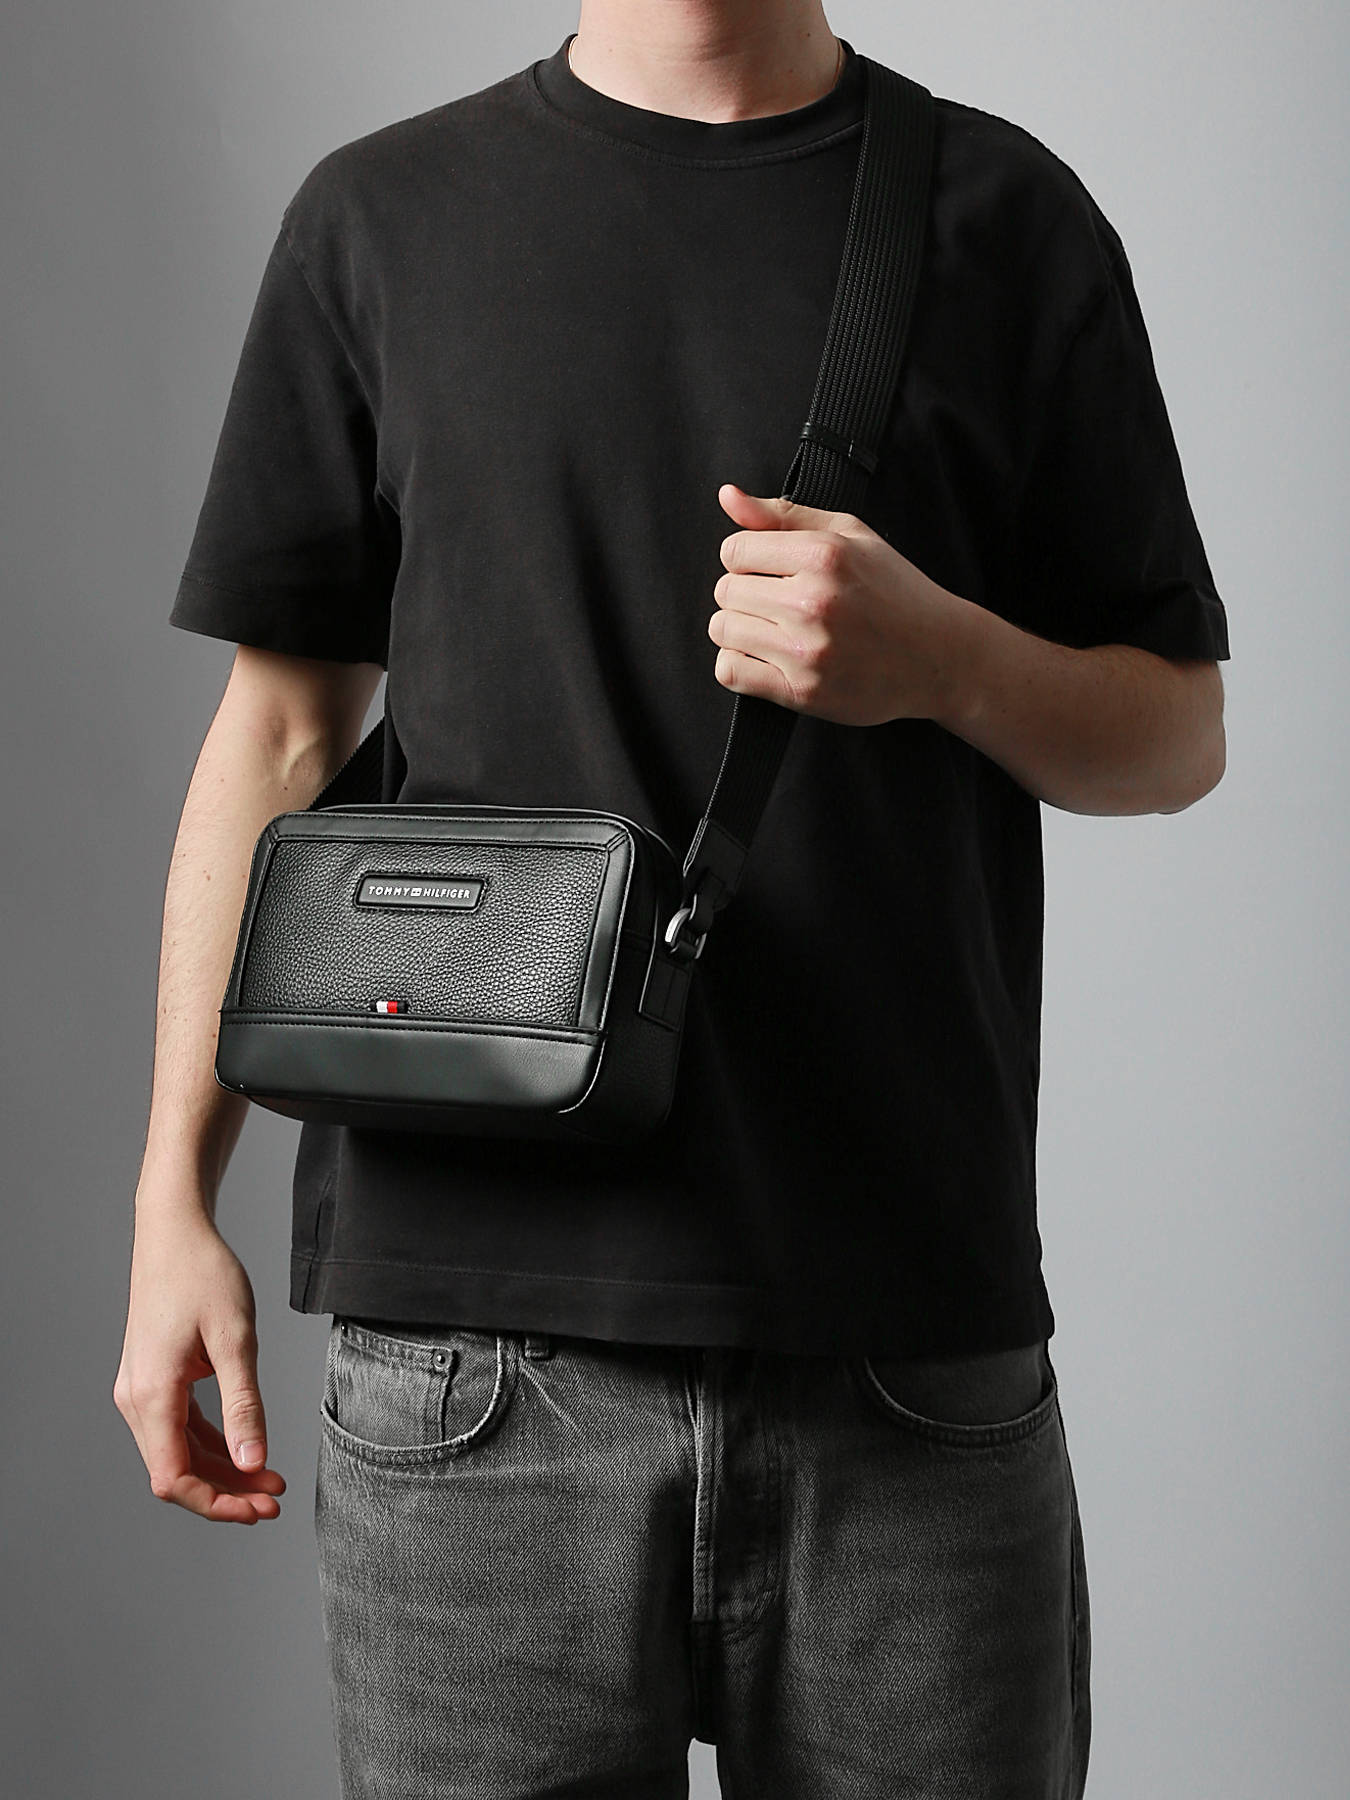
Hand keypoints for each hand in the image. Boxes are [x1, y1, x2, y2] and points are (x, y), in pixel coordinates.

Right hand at [113, 1209, 285, 1523]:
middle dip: (226, 1493)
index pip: (174, 1478)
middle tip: (275, 1499)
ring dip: (222, 1470)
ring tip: (270, 1478)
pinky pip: (180, 1428)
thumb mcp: (235, 1339)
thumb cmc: (203, 1274)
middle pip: (175, 1472)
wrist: (174, 1232)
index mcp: (152, 1395)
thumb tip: (255, 1461)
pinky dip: (212, 1445)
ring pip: (178, 1453)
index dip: (217, 1504)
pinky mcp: (153, 1380)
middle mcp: (136, 1400)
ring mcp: (141, 1391)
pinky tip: (247, 1448)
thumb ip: (244, 1404)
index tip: (261, 1508)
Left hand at [709, 483, 974, 726]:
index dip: (745, 560)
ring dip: (739, 629)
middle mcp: (813, 602)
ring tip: (775, 631)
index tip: (768, 572)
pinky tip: (765, 658)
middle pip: (725, 590)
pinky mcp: (802, 691)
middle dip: (744, 594)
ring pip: (722, 629)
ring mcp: (807, 650)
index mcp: (824, 556)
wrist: (939, 659)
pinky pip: (730, 671)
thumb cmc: (896, 593)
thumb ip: (783, 514)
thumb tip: (727, 496)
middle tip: (778, 604)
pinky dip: (737, 665)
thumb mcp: (851, 536)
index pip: (734, 550)